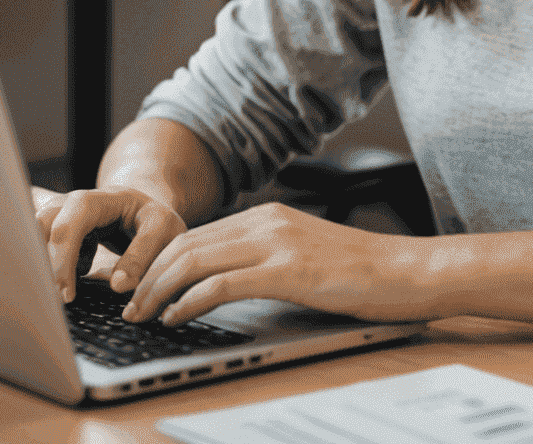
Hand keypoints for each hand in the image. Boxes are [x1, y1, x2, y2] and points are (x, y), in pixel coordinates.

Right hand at [33, 184, 187, 303]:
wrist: (144, 213)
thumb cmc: (153, 221)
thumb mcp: (163, 230)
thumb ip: (143, 255)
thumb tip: (119, 285)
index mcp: (101, 199)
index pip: (72, 221)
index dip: (64, 258)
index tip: (67, 295)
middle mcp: (73, 205)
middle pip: (41, 225)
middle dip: (41, 264)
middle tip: (51, 302)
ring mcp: (61, 218)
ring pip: (32, 235)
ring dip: (36, 266)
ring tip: (49, 298)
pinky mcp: (55, 237)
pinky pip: (36, 249)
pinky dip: (38, 270)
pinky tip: (54, 290)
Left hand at [117, 201, 431, 327]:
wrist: (405, 270)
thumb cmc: (360, 272)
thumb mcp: (302, 256)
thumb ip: (264, 259)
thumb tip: (219, 283)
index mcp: (268, 215)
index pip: (195, 234)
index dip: (158, 262)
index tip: (138, 288)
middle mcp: (267, 220)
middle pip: (186, 243)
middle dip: (148, 276)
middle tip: (128, 306)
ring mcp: (277, 241)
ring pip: (195, 259)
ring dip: (159, 289)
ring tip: (142, 314)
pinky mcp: (288, 270)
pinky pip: (222, 283)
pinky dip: (190, 300)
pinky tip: (176, 317)